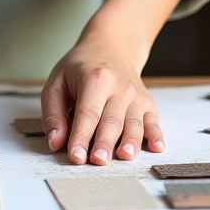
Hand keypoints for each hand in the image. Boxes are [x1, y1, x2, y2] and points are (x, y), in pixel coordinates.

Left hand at [41, 27, 164, 165]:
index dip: (80, 137)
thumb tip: (56, 141)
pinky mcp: (147, 104)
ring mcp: (135, 95)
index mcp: (94, 79)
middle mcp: (118, 87)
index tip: (75, 156)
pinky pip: (153, 123)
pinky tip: (156, 148)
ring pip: (134, 124)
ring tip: (124, 157)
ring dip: (130, 143)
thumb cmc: (81, 68)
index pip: (86, 114)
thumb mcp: (57, 81)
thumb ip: (53, 112)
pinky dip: (156, 136)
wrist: (111, 47)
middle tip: (97, 161)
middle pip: (111, 121)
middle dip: (104, 143)